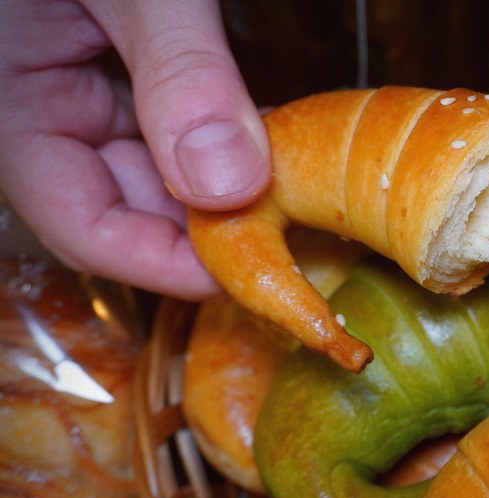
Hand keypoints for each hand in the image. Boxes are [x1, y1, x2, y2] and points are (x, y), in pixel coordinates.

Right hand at [0, 0, 270, 298]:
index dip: (167, 266)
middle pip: (128, 208)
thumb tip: (230, 184)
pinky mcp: (116, 63)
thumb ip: (180, 72)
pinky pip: (167, 125)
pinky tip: (267, 139)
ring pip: (155, 171)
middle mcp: (38, 104)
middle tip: (291, 231)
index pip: (82, 228)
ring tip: (291, 187)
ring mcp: (77, 83)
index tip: (248, 275)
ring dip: (222, 184)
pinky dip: (218, 139)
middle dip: (208, 226)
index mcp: (7, 101)